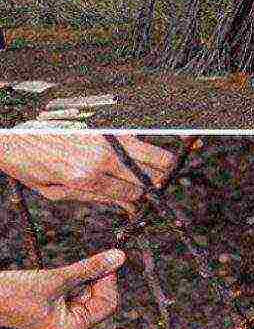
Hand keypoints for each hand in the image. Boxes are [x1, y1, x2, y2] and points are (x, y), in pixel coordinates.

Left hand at [0, 135, 174, 214]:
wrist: (10, 131)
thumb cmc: (29, 163)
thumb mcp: (56, 191)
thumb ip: (95, 197)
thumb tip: (127, 205)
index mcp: (87, 178)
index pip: (132, 192)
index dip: (144, 200)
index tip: (147, 203)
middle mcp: (100, 156)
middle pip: (148, 174)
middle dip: (159, 184)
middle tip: (159, 188)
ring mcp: (105, 137)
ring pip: (152, 152)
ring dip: (163, 164)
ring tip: (164, 171)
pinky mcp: (105, 123)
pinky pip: (137, 135)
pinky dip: (147, 145)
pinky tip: (151, 150)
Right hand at [0, 250, 124, 328]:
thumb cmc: (16, 294)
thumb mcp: (57, 278)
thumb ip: (90, 268)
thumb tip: (119, 257)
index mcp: (74, 327)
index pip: (109, 303)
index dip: (109, 281)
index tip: (104, 262)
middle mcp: (74, 324)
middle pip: (103, 296)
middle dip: (97, 278)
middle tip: (86, 264)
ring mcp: (68, 314)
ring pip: (92, 289)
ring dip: (84, 277)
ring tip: (62, 277)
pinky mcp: (61, 304)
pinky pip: (80, 287)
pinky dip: (76, 278)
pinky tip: (60, 278)